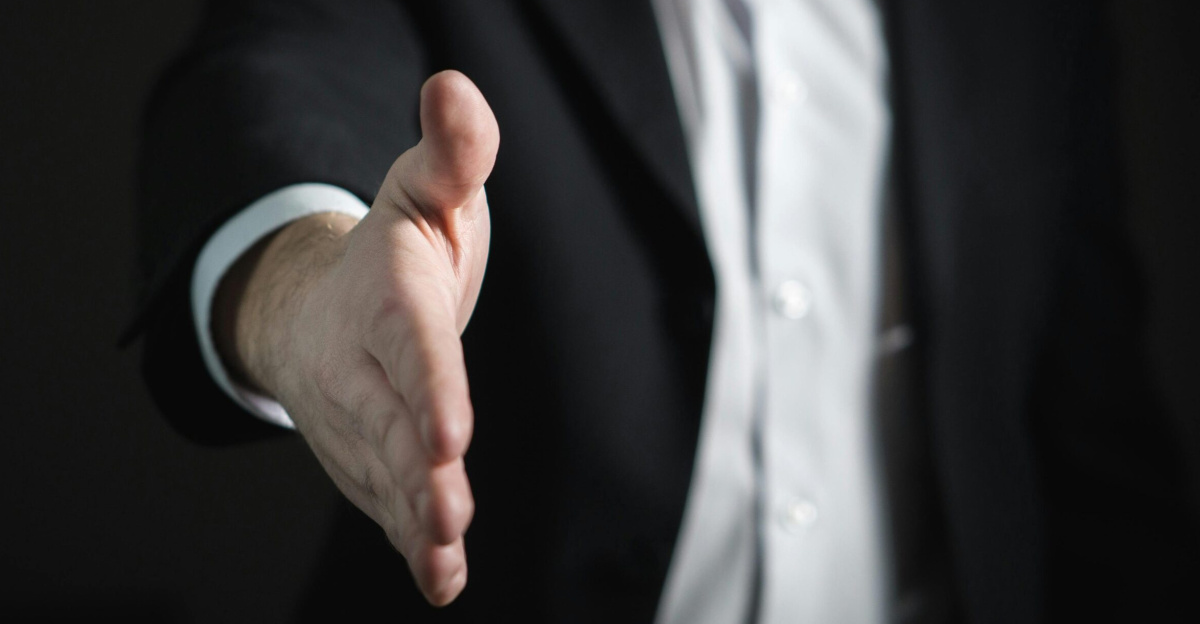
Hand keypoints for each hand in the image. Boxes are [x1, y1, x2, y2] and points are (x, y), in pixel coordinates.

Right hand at [214, 70, 497, 604]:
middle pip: (392, 422)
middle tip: (447, 511)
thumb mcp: (425, 189)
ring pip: (386, 474)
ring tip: (441, 554)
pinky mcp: (368, 457)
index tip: (450, 432)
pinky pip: (385, 502)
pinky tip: (440, 580)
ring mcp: (360, 419)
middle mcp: (364, 366)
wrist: (318, 304)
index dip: (430, 387)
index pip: (412, 346)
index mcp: (388, 300)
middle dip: (417, 471)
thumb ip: (453, 151)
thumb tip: (456, 88)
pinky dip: (410, 542)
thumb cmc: (393, 248)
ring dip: (414, 518)